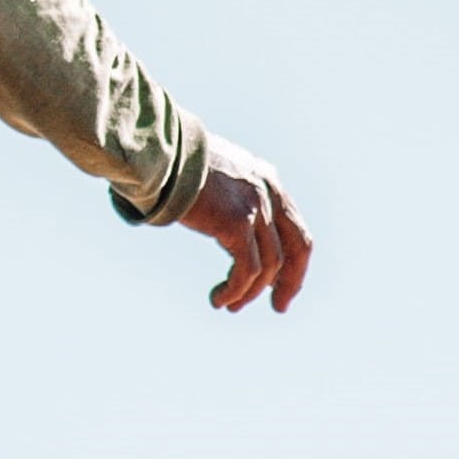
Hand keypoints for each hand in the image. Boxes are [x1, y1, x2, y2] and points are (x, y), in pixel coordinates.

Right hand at [177, 151, 311, 313]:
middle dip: (290, 282)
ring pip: (268, 266)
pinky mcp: (237, 223)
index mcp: (267, 180)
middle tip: (278, 306)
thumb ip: (232, 195)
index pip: (295, 228)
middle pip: (297, 248)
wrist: (160, 153)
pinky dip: (236, 290)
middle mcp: (268, 192)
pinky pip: (246, 270)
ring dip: (249, 292)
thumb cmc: (175, 162)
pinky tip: (219, 299)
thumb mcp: (217, 174)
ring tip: (230, 306)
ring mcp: (256, 207)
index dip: (293, 260)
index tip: (279, 283)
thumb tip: (225, 223)